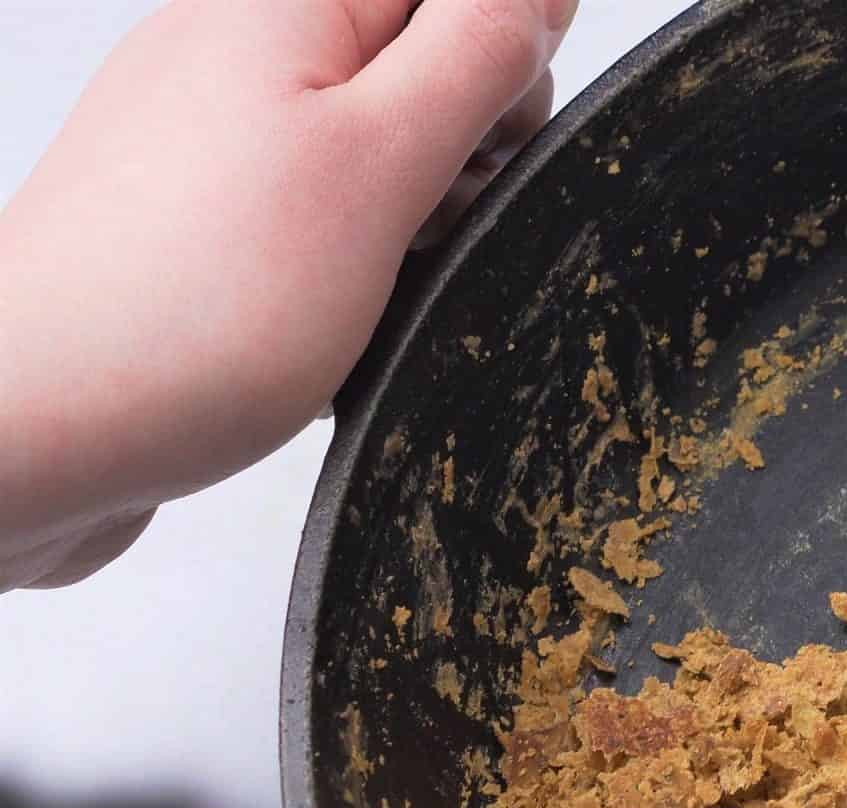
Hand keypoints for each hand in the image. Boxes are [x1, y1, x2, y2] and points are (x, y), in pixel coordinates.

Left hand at [0, 0, 574, 590]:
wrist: (33, 429)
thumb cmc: (190, 307)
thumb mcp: (380, 162)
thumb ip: (474, 54)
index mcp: (281, 5)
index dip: (503, 67)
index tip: (491, 147)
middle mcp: (234, 50)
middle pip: (420, 62)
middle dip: (463, 148)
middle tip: (428, 223)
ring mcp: (209, 136)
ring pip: (376, 148)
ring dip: (409, 219)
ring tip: (371, 283)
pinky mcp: (197, 219)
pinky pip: (320, 214)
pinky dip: (354, 266)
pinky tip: (332, 317)